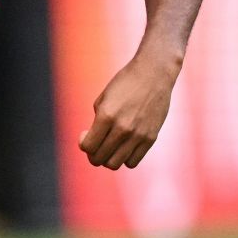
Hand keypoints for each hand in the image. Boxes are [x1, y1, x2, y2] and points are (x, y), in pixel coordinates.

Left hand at [78, 50, 178, 169]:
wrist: (154, 73)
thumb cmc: (125, 83)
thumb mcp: (103, 99)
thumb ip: (96, 122)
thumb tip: (93, 141)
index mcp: (106, 116)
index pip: (88, 146)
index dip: (83, 143)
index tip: (85, 134)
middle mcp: (122, 128)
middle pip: (99, 158)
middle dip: (93, 154)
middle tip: (96, 144)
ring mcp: (138, 135)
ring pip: (114, 164)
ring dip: (107, 158)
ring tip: (109, 147)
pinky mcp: (150, 138)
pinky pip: (132, 162)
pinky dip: (124, 158)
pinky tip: (124, 146)